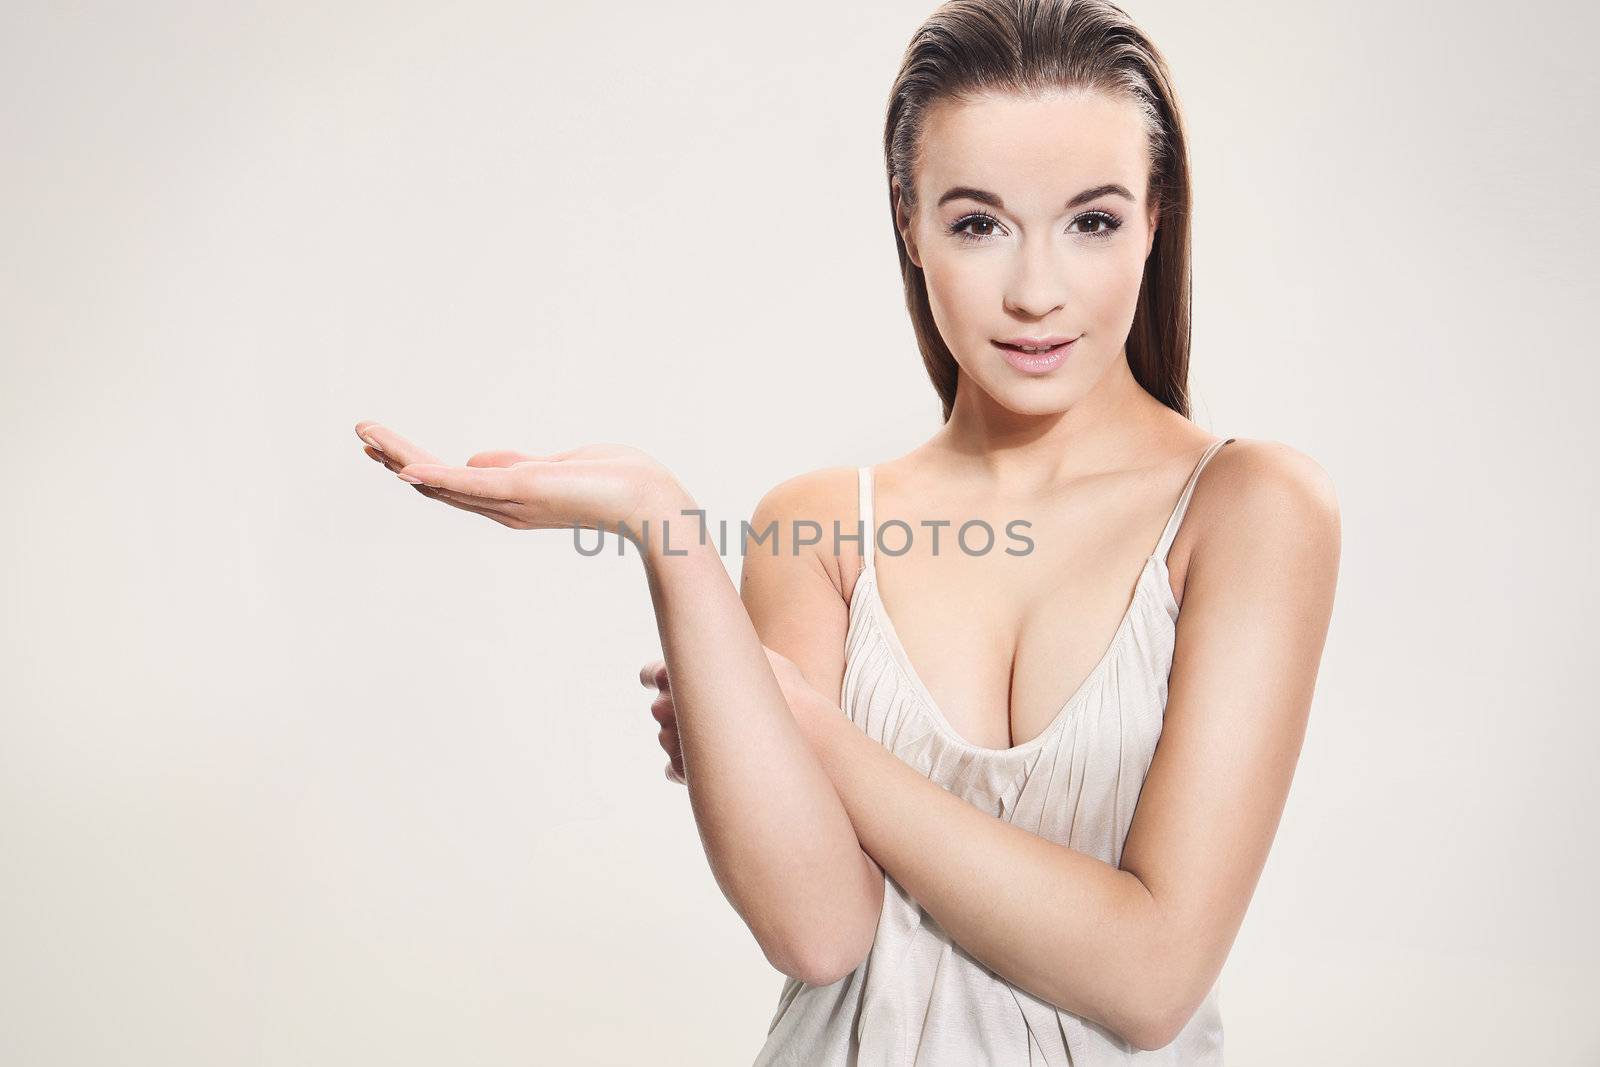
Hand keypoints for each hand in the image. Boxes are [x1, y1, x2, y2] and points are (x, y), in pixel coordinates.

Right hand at [354, 420, 687, 533]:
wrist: (648, 499)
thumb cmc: (613, 481)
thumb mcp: (554, 466)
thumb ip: (514, 465)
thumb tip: (475, 460)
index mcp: (509, 499)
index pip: (452, 481)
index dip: (415, 463)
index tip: (384, 445)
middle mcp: (502, 507)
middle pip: (436, 483)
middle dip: (396, 457)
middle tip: (360, 434)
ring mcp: (509, 501)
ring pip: (443, 481)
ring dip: (402, 457)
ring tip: (367, 437)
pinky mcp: (521, 490)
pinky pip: (469, 484)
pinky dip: (437, 475)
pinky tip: (406, 466)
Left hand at [639, 646, 829, 786]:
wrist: (804, 737)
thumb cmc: (788, 694)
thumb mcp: (762, 656)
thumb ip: (736, 652)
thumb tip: (738, 645)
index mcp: (681, 671)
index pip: (650, 674)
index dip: (661, 679)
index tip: (670, 684)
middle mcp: (669, 706)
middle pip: (658, 709)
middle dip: (678, 712)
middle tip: (710, 716)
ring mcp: (674, 740)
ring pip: (665, 740)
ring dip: (685, 740)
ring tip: (720, 741)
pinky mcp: (685, 771)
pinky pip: (672, 769)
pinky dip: (687, 767)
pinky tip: (713, 761)